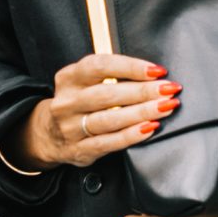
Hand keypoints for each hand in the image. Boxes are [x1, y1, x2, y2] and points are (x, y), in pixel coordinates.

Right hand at [14, 51, 179, 168]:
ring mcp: (71, 128)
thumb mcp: (83, 82)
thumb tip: (151, 73)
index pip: (100, 66)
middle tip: (168, 89)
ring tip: (165, 107)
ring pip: (110, 119)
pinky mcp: (80, 150)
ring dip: (142, 112)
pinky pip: (109, 142)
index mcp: (68, 78)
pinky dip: (132, 135)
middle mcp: (67, 102)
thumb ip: (109, 74)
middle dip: (143, 91)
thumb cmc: (78, 103)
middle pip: (108, 94)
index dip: (130, 67)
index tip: (156, 70)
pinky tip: (150, 128)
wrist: (49, 135)